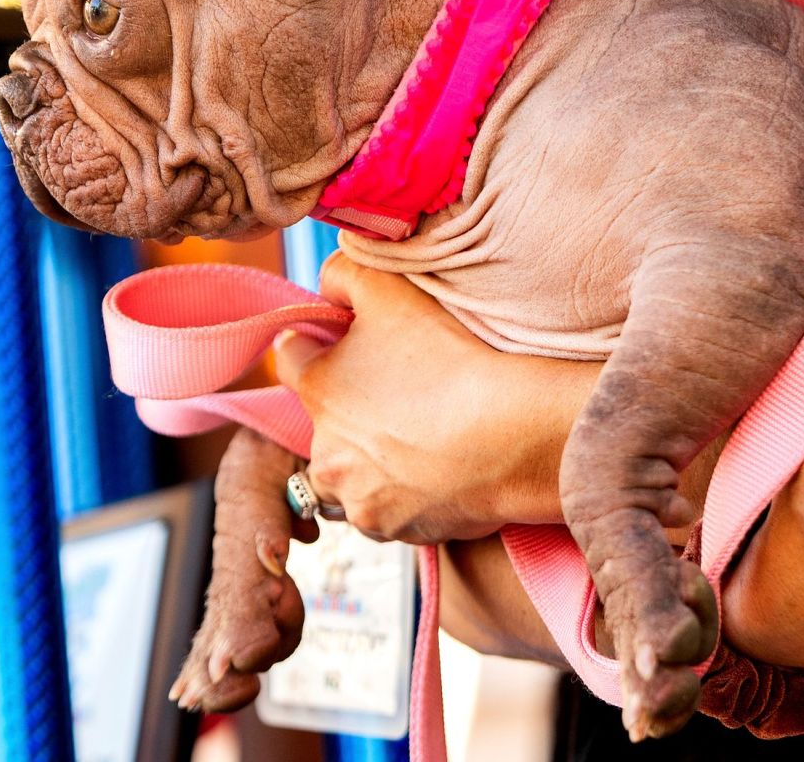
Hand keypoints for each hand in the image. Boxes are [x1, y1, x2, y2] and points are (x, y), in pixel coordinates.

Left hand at [274, 253, 598, 543]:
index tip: (354, 345)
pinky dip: (401, 495)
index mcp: (318, 389)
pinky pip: (383, 509)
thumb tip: (326, 285)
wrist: (510, 435)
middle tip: (403, 397)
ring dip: (369, 461)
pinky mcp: (388, 528)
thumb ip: (345, 274)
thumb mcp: (391, 290)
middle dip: (350, 412)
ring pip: (348, 474)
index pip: (293, 357)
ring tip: (421, 440)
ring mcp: (354, 495)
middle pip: (323, 423)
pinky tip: (437, 471)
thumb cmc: (452, 361)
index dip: (322, 344)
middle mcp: (323, 450)